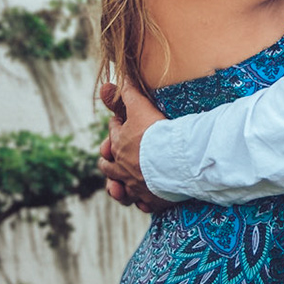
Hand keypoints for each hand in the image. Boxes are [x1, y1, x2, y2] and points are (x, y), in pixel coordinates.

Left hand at [97, 79, 177, 213]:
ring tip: (119, 184)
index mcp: (120, 145)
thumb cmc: (158, 133)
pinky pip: (142, 204)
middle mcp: (123, 167)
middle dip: (108, 158)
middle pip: (107, 164)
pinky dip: (141, 201)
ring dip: (118, 185)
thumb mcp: (140, 108)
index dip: (116, 126)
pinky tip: (144, 199)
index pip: (113, 133)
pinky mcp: (150, 200)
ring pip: (119, 188)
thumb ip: (129, 93)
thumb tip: (116, 78)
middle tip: (111, 155)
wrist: (177, 160)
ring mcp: (135, 185)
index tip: (119, 122)